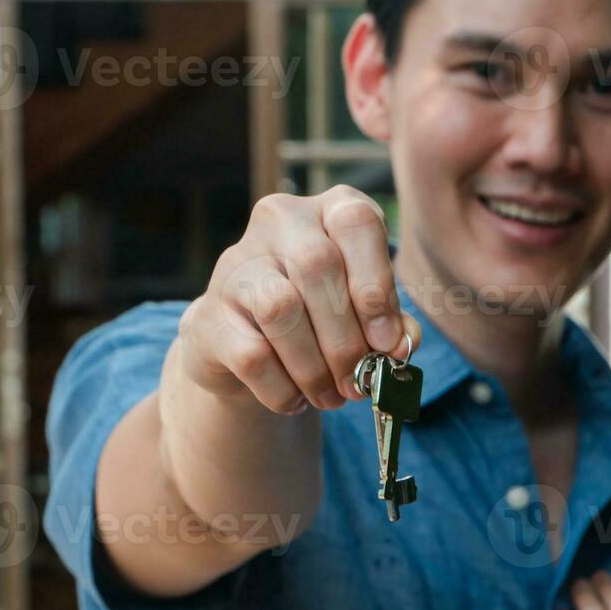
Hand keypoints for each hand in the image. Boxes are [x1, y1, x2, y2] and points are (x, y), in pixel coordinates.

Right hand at [177, 186, 420, 414]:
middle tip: (360, 382)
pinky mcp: (208, 314)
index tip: (388, 342)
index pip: (356, 222)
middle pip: (318, 265)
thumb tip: (402, 344)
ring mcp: (236, 263)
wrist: (247, 350)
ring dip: (315, 367)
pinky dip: (283, 389)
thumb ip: (392, 325)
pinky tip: (295, 399)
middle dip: (347, 337)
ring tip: (331, 396)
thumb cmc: (323, 321)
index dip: (376, 284)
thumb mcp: (365, 315)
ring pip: (280, 307)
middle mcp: (279, 221)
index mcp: (328, 210)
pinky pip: (251, 353)